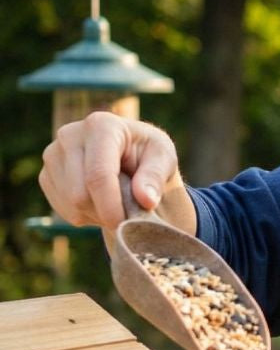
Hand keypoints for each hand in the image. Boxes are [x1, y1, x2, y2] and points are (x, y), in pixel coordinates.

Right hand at [39, 112, 184, 230]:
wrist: (129, 156)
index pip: (98, 174)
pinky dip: (85, 214)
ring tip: (117, 201)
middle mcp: (70, 135)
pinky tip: (101, 201)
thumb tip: (145, 200)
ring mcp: (53, 155)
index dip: (110, 205)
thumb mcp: (164, 158)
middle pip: (79, 194)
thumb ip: (156, 176)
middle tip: (129, 211)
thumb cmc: (149, 154)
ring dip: (98, 214)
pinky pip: (63, 209)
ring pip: (71, 205)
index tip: (124, 224)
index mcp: (101, 125)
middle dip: (107, 212)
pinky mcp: (46, 174)